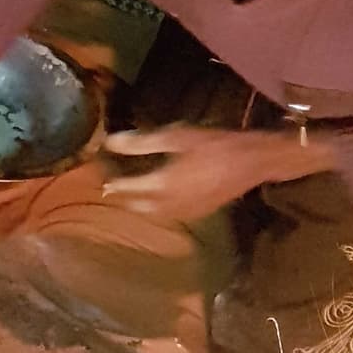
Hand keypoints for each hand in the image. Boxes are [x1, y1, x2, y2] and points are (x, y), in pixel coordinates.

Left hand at [102, 125, 329, 220]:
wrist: (253, 162)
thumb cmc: (215, 144)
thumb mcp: (176, 137)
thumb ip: (141, 142)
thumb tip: (111, 141)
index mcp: (162, 186)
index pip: (127, 189)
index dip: (112, 182)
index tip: (99, 175)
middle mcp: (170, 206)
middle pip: (137, 207)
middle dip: (123, 197)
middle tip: (110, 186)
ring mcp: (185, 212)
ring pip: (153, 215)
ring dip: (139, 205)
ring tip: (129, 193)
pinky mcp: (198, 213)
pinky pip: (169, 215)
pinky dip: (157, 208)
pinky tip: (157, 198)